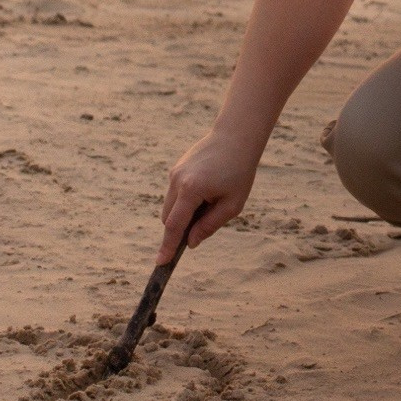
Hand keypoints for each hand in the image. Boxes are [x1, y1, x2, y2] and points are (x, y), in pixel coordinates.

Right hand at [159, 129, 260, 262]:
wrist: (236, 137)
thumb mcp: (232, 205)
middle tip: (203, 227)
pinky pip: (175, 194)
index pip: (174, 226)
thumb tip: (190, 243)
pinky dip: (185, 202)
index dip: (167, 246)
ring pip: (170, 206)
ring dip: (183, 214)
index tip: (160, 263)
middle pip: (169, 218)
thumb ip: (209, 226)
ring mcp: (174, 173)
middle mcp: (177, 181)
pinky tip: (208, 190)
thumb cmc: (239, 172)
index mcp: (191, 190)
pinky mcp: (176, 169)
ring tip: (212, 200)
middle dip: (179, 229)